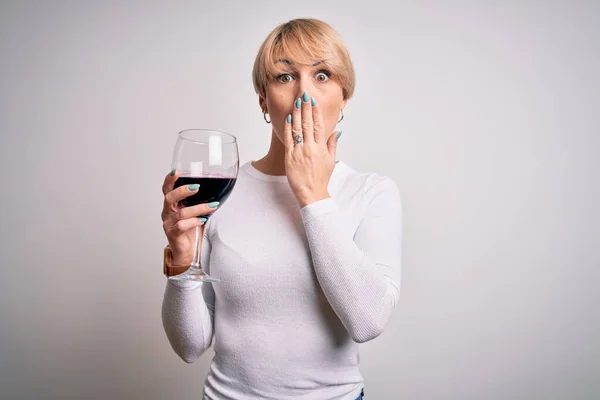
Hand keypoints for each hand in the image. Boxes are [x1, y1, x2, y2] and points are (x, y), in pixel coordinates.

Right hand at [161, 170, 214, 265]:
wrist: (187, 252)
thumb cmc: (191, 231)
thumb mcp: (196, 212)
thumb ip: (200, 201)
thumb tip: (218, 189)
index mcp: (172, 205)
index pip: (167, 189)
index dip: (170, 180)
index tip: (176, 171)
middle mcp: (167, 213)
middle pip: (169, 198)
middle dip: (183, 190)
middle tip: (196, 187)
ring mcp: (169, 224)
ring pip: (181, 213)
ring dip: (198, 208)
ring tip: (212, 206)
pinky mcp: (173, 235)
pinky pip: (182, 226)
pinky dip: (194, 221)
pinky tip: (202, 220)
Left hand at [284, 92, 341, 207]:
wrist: (312, 194)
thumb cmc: (321, 178)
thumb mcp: (330, 161)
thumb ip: (332, 144)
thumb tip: (338, 131)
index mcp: (321, 148)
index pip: (318, 125)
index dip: (315, 112)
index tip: (313, 101)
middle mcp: (310, 148)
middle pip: (308, 124)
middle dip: (305, 108)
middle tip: (304, 95)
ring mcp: (299, 152)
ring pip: (298, 129)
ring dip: (297, 114)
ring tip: (296, 102)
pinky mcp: (290, 158)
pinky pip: (288, 140)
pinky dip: (288, 128)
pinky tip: (289, 118)